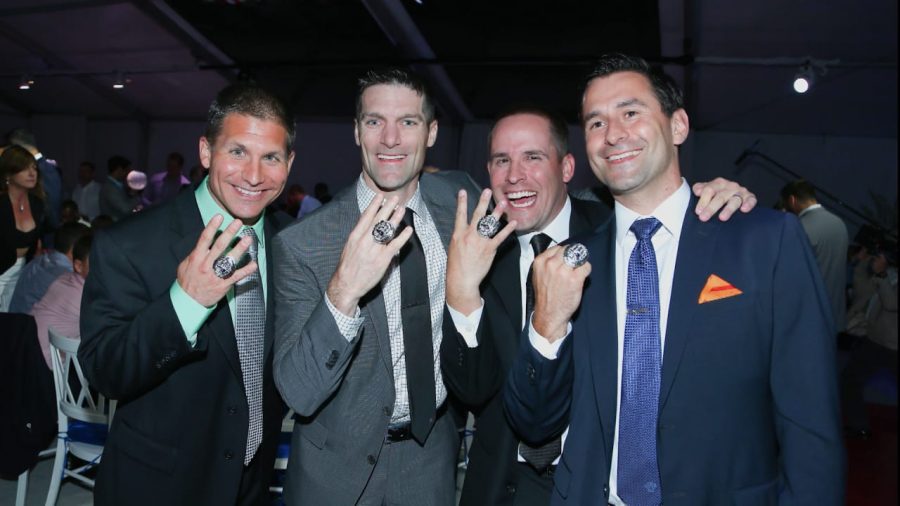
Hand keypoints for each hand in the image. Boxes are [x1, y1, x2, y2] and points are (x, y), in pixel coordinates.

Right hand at [176, 215, 256, 306]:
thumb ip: (194, 254)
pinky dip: (246, 270)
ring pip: (229, 259)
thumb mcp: (185, 265)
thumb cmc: (187, 281)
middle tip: (238, 223)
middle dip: (229, 233)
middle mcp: (206, 265)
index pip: (205, 239)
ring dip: (240, 248)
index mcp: (196, 258)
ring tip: (248, 238)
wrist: (188, 301)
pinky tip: (254, 264)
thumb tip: (203, 244)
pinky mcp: (224, 284)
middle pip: (219, 246)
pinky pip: (237, 276)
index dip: (212, 227)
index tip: (219, 217)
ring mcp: (216, 274)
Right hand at [326, 195, 412, 314]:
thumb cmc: (348, 266)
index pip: (366, 216)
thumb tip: (367, 223)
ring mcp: (374, 250)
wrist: (347, 284)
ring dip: (396, 218)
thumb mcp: (349, 247)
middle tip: (395, 198)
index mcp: (355, 236)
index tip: (380, 196)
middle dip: (387, 207)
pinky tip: (408, 229)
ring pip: (387, 230)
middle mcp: (365, 240)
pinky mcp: (383, 259)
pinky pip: (395, 245)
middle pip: (378, 220)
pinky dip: (403, 236)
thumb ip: (359, 235)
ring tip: (402, 209)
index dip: (374, 205)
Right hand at [446, 189, 516, 314]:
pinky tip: (513, 223)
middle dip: (483, 202)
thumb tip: (465, 229)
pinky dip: (508, 229)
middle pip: (477, 215)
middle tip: (487, 191)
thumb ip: (460, 237)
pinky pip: (500, 237)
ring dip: (497, 212)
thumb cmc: (456, 266)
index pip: (460, 215)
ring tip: (504, 202)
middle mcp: (469, 235)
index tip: (463, 192)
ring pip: (490, 224)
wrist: (462, 280)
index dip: (461, 202)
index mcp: (458, 235)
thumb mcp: (453, 248)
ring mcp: (480, 242)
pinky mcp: (490, 249)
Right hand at [531, 245, 591, 342]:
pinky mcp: (575, 279)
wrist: (549, 314)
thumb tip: (560, 255)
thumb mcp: (539, 275)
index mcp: (540, 262)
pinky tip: (581, 278)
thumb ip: (547, 263)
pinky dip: (586, 271)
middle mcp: (551, 264)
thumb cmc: (545, 297)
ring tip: (577, 273)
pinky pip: (586, 266)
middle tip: (574, 266)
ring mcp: (563, 271)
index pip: (558, 248)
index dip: (564, 254)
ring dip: (580, 263)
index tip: (566, 261)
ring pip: (578, 256)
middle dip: (573, 257)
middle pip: (569, 250)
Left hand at [692, 177, 756, 221]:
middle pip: (720, 197)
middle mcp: (729, 186)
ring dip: (728, 209)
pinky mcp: (750, 197)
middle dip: (711, 208)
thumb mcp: (707, 189)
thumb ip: (699, 188)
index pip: (709, 190)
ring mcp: (740, 191)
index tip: (698, 212)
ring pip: (734, 200)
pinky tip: (744, 210)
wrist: (733, 193)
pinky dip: (748, 204)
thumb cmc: (716, 193)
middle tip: (703, 218)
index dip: (703, 201)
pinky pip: (751, 200)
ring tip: (722, 218)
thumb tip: (697, 191)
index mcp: (718, 183)